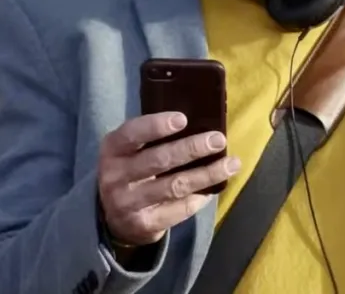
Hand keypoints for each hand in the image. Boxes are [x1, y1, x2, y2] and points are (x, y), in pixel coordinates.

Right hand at [97, 112, 240, 245]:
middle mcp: (115, 177)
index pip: (131, 134)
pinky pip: (178, 209)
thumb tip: (201, 121)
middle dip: (192, 148)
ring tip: (232, 164)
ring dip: (207, 174)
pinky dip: (200, 197)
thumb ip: (154, 137)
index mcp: (113, 151)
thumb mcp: (131, 151)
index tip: (183, 119)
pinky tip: (215, 188)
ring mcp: (128, 203)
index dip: (156, 125)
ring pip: (174, 186)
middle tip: (218, 139)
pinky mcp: (144, 224)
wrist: (113, 218)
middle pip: (159, 160)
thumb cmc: (132, 170)